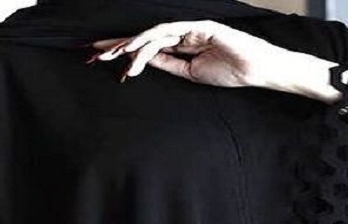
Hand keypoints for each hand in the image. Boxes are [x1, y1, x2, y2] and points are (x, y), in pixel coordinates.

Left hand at [88, 19, 294, 89]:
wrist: (255, 70)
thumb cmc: (230, 72)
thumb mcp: (190, 73)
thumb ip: (168, 65)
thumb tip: (144, 62)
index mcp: (182, 47)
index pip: (148, 47)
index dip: (126, 52)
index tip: (104, 59)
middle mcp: (183, 34)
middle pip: (144, 37)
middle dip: (118, 44)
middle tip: (93, 51)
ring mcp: (189, 28)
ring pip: (152, 36)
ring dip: (129, 46)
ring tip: (110, 55)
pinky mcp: (197, 25)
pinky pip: (167, 33)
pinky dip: (148, 41)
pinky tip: (133, 51)